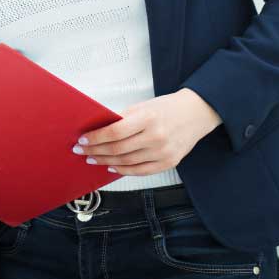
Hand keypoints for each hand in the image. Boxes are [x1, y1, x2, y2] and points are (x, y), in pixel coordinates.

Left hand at [74, 89, 221, 176]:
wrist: (197, 113)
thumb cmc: (166, 108)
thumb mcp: (142, 107)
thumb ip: (122, 119)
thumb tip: (97, 130)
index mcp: (148, 118)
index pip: (115, 132)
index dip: (95, 138)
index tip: (82, 140)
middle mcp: (156, 137)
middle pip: (118, 149)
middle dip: (95, 151)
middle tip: (81, 151)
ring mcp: (164, 152)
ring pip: (127, 162)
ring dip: (105, 162)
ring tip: (92, 159)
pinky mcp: (169, 163)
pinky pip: (141, 171)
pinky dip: (123, 171)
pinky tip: (111, 167)